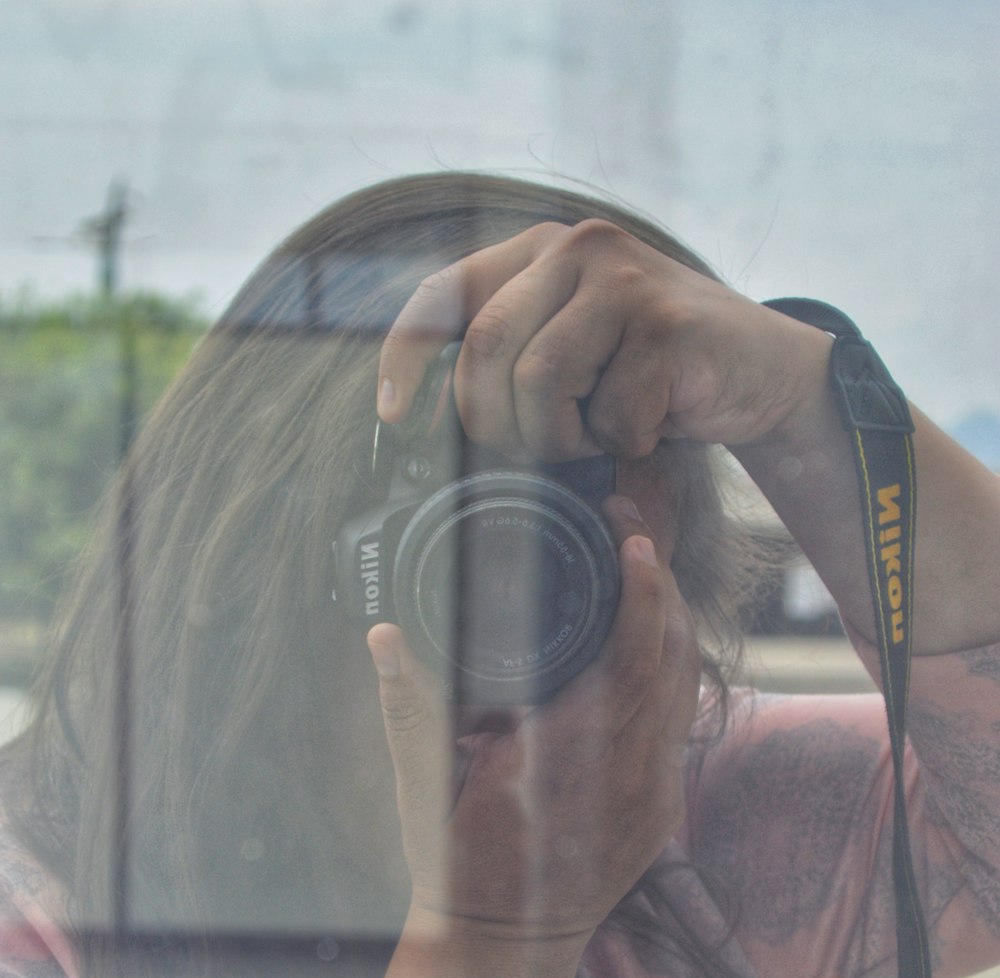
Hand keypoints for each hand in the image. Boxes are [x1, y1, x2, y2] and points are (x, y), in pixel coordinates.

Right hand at [366, 499, 701, 946]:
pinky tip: (650, 646)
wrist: (505, 949)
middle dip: (665, 590)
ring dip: (674, 628)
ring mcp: (655, 797)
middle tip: (636, 538)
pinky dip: (673, 674)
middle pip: (675, 661)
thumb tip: (383, 634)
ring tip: (645, 578)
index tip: (633, 542)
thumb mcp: (422, 788)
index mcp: (570, 762)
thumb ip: (408, 708)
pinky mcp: (664, 810)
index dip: (643, 594)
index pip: (632, 660)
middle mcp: (627, 777)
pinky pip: (683, 724)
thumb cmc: (457, 866)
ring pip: (688, 689)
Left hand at [377, 219, 832, 460]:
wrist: (763, 372)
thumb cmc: (655, 377)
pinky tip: (656, 425)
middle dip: (498, 423)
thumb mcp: (576, 353)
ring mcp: (623, 277)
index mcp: (541, 251)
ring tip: (604, 433)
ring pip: (539, 382)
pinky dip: (626, 442)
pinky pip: (609, 412)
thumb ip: (513, 358)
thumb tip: (427, 423)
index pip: (446, 294)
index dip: (406, 355)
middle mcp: (577, 247)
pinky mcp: (665, 322)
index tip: (391, 415)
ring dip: (566, 437)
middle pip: (485, 349)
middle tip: (542, 450)